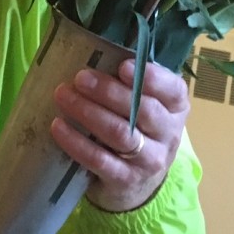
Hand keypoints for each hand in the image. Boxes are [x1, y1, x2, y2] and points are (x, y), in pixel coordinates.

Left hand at [50, 58, 189, 212]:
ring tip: (62, 95)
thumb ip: (129, 82)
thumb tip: (92, 49)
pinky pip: (100, 160)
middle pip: (142, 110)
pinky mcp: (126, 180)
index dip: (152, 78)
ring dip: (88, 112)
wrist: (136, 184)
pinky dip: (76, 142)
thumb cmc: (136, 129)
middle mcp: (168, 135)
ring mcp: (149, 161)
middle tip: (79, 77)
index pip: (173, 90)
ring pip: (120, 133)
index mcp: (175, 108)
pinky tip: (58, 126)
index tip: (124, 65)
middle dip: (108, 91)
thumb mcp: (142, 104)